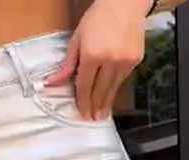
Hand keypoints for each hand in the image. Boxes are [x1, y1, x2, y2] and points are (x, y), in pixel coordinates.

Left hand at [44, 0, 148, 120]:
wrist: (125, 3)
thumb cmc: (98, 17)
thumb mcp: (77, 38)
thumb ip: (68, 64)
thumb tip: (52, 83)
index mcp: (92, 54)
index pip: (85, 86)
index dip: (82, 102)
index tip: (82, 113)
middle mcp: (109, 61)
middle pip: (100, 91)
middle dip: (95, 107)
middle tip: (93, 119)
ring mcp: (124, 61)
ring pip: (113, 89)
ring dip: (107, 103)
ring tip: (103, 114)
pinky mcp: (135, 61)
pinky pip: (123, 79)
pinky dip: (116, 87)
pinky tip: (112, 94)